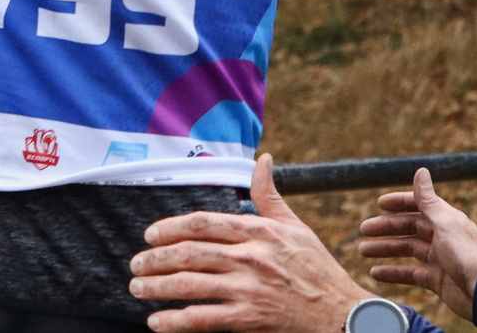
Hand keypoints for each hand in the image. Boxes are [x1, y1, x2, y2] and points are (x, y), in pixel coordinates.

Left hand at [127, 154, 381, 332]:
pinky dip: (176, 321)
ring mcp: (249, 289)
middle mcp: (251, 256)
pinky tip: (158, 322)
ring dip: (157, 287)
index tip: (150, 234)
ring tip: (138, 289)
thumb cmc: (317, 269)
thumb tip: (262, 159)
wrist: (341, 314)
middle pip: (190, 252)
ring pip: (190, 284)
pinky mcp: (250, 319)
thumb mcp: (295, 226)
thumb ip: (269, 195)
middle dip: (155, 258)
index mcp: (259, 231)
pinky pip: (204, 319)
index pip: (204, 222)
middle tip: (135, 265)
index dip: (171, 227)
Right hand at [359, 168, 476, 323]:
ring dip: (384, 249)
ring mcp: (438, 259)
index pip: (418, 206)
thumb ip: (429, 200)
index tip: (380, 204)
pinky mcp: (436, 280)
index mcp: (445, 220)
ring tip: (363, 250)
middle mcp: (441, 237)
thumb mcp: (445, 223)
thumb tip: (421, 170)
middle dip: (385, 228)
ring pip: (406, 250)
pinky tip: (376, 273)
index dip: (399, 203)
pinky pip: (410, 273)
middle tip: (363, 230)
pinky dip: (393, 273)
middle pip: (408, 228)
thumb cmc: (466, 255)